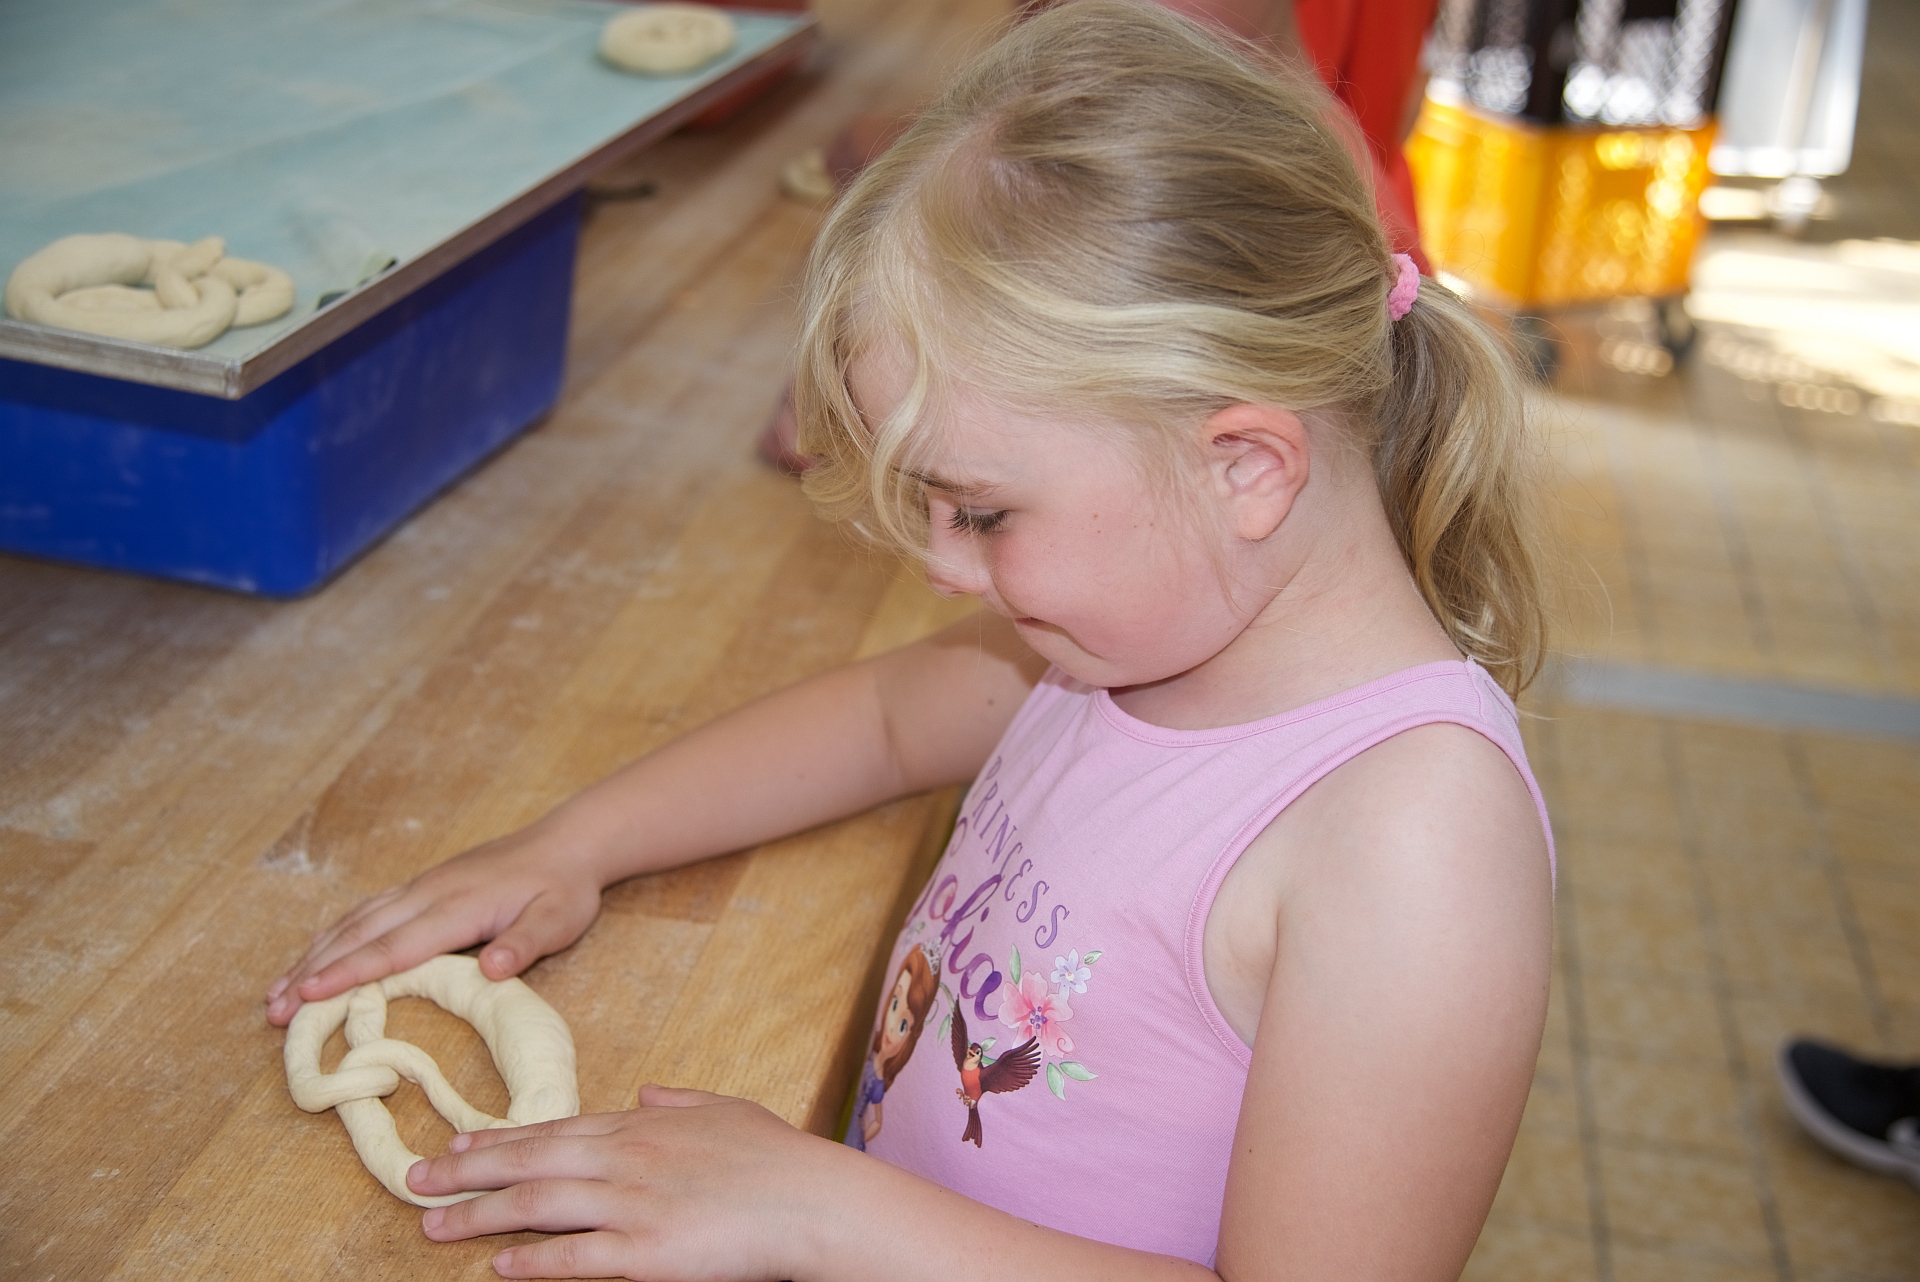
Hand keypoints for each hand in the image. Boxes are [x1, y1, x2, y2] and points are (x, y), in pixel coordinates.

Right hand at [265, 816, 602, 1025]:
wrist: (566, 843)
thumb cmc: (563, 888)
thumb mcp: (558, 920)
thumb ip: (525, 945)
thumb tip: (493, 970)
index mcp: (457, 906)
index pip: (394, 946)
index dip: (350, 973)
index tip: (308, 995)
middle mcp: (428, 893)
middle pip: (359, 935)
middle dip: (312, 971)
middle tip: (273, 1011)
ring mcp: (420, 887)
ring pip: (354, 922)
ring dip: (313, 955)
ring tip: (275, 993)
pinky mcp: (421, 887)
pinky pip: (367, 912)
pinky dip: (334, 937)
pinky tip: (314, 956)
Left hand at [408, 1086, 844, 1279]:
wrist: (814, 1200)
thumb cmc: (780, 1158)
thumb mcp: (727, 1110)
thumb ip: (680, 1100)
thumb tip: (645, 1091)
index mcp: (644, 1124)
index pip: (555, 1128)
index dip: (500, 1138)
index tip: (457, 1142)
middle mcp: (626, 1157)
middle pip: (529, 1161)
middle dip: (466, 1170)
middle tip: (415, 1178)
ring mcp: (632, 1204)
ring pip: (536, 1206)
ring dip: (477, 1216)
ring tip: (431, 1226)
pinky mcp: (645, 1252)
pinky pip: (573, 1259)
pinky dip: (530, 1262)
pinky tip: (495, 1266)